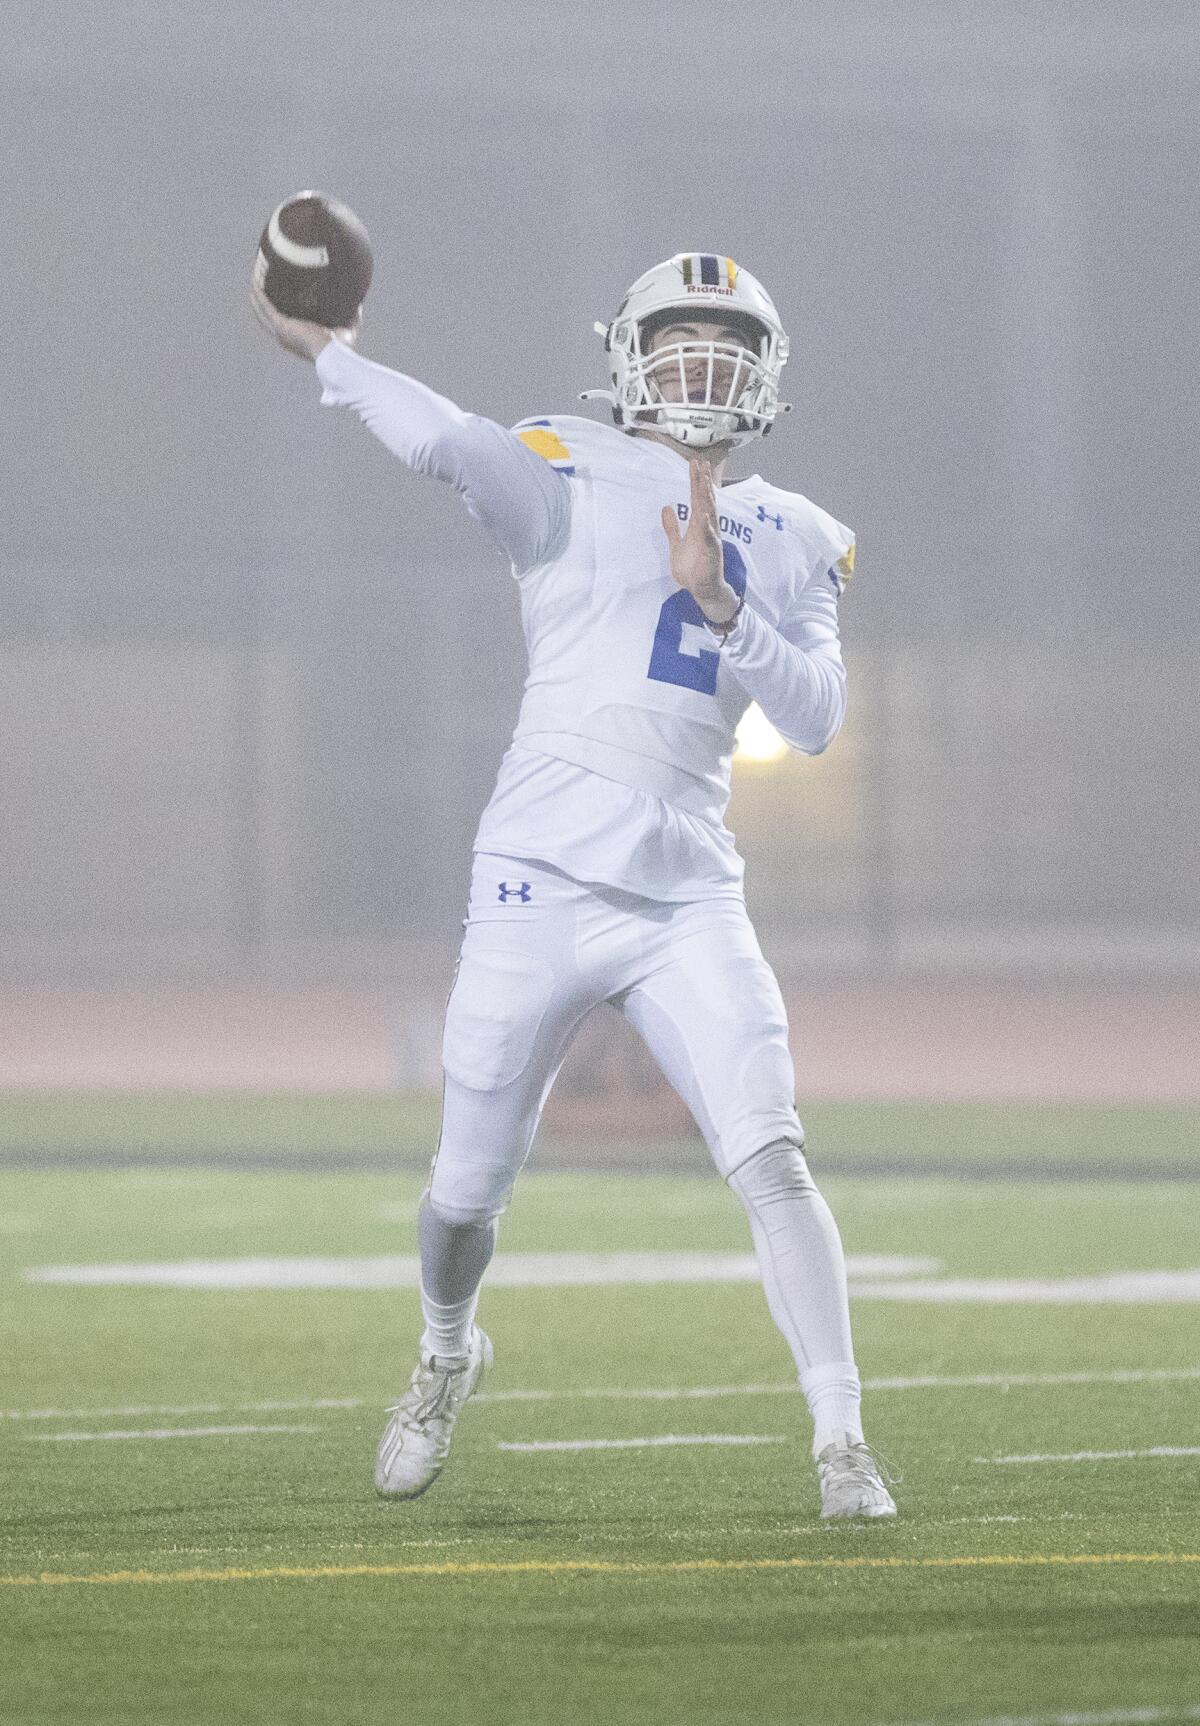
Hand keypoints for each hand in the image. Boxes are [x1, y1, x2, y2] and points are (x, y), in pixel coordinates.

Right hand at [249, 276, 360, 360]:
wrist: (334, 355)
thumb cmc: (342, 348)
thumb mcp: (346, 329)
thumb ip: (350, 317)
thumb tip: (358, 304)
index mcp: (300, 339)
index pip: (287, 325)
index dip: (283, 313)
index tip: (281, 299)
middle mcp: (288, 338)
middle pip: (270, 319)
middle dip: (264, 305)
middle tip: (261, 289)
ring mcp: (282, 333)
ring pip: (264, 314)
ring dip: (257, 300)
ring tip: (254, 284)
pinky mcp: (281, 327)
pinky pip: (267, 308)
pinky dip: (260, 297)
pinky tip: (255, 284)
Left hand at [660, 458, 738, 623]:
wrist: (701, 588)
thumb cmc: (692, 568)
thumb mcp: (676, 544)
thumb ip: (672, 527)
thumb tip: (666, 507)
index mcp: (698, 525)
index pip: (697, 498)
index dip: (696, 481)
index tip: (695, 464)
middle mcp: (706, 528)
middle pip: (705, 500)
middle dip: (703, 482)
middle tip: (701, 463)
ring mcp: (711, 538)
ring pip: (709, 513)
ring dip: (707, 497)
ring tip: (704, 480)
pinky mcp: (712, 551)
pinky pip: (709, 537)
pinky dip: (707, 526)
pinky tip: (704, 514)